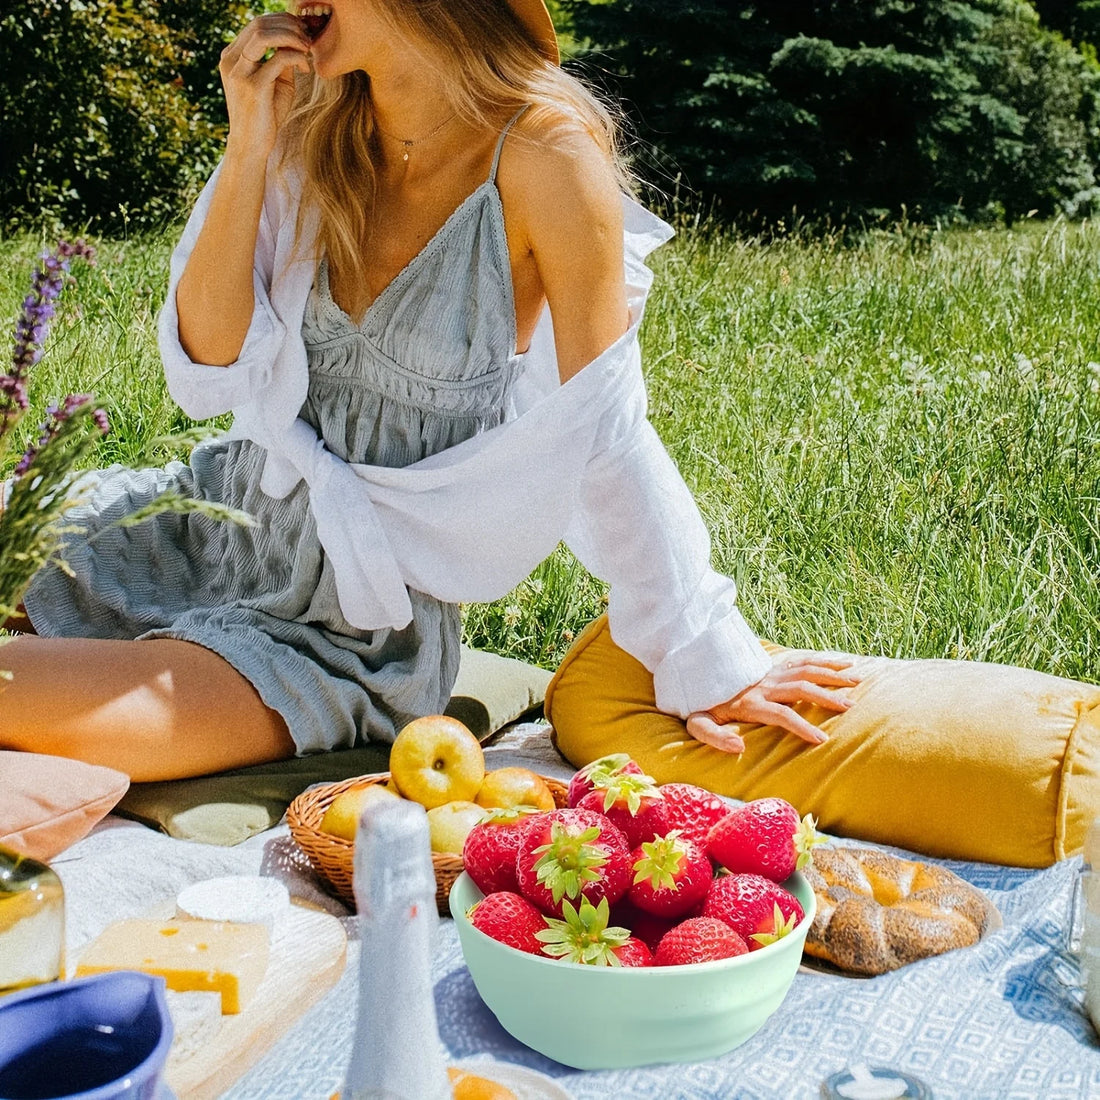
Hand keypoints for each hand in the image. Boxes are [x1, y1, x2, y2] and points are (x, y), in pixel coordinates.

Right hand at [219, 14, 312, 159]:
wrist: (251, 147)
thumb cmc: (265, 116)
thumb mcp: (274, 83)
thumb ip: (281, 61)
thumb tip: (298, 42)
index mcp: (232, 56)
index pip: (256, 24)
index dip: (281, 21)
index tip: (302, 31)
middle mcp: (231, 60)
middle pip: (259, 23)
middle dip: (288, 25)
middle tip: (308, 37)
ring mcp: (239, 72)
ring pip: (263, 34)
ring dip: (291, 36)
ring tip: (307, 47)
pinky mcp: (253, 86)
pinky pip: (278, 59)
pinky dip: (296, 57)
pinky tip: (305, 68)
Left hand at [686, 650, 859, 753]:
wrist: (695, 669)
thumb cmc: (699, 702)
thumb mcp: (697, 722)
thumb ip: (713, 736)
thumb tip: (739, 746)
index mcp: (750, 703)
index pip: (781, 715)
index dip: (801, 727)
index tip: (822, 740)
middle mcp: (764, 685)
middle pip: (801, 688)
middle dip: (827, 697)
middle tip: (850, 706)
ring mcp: (769, 673)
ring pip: (806, 670)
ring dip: (831, 675)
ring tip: (857, 682)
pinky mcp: (772, 666)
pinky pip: (801, 660)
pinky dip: (822, 661)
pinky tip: (843, 665)